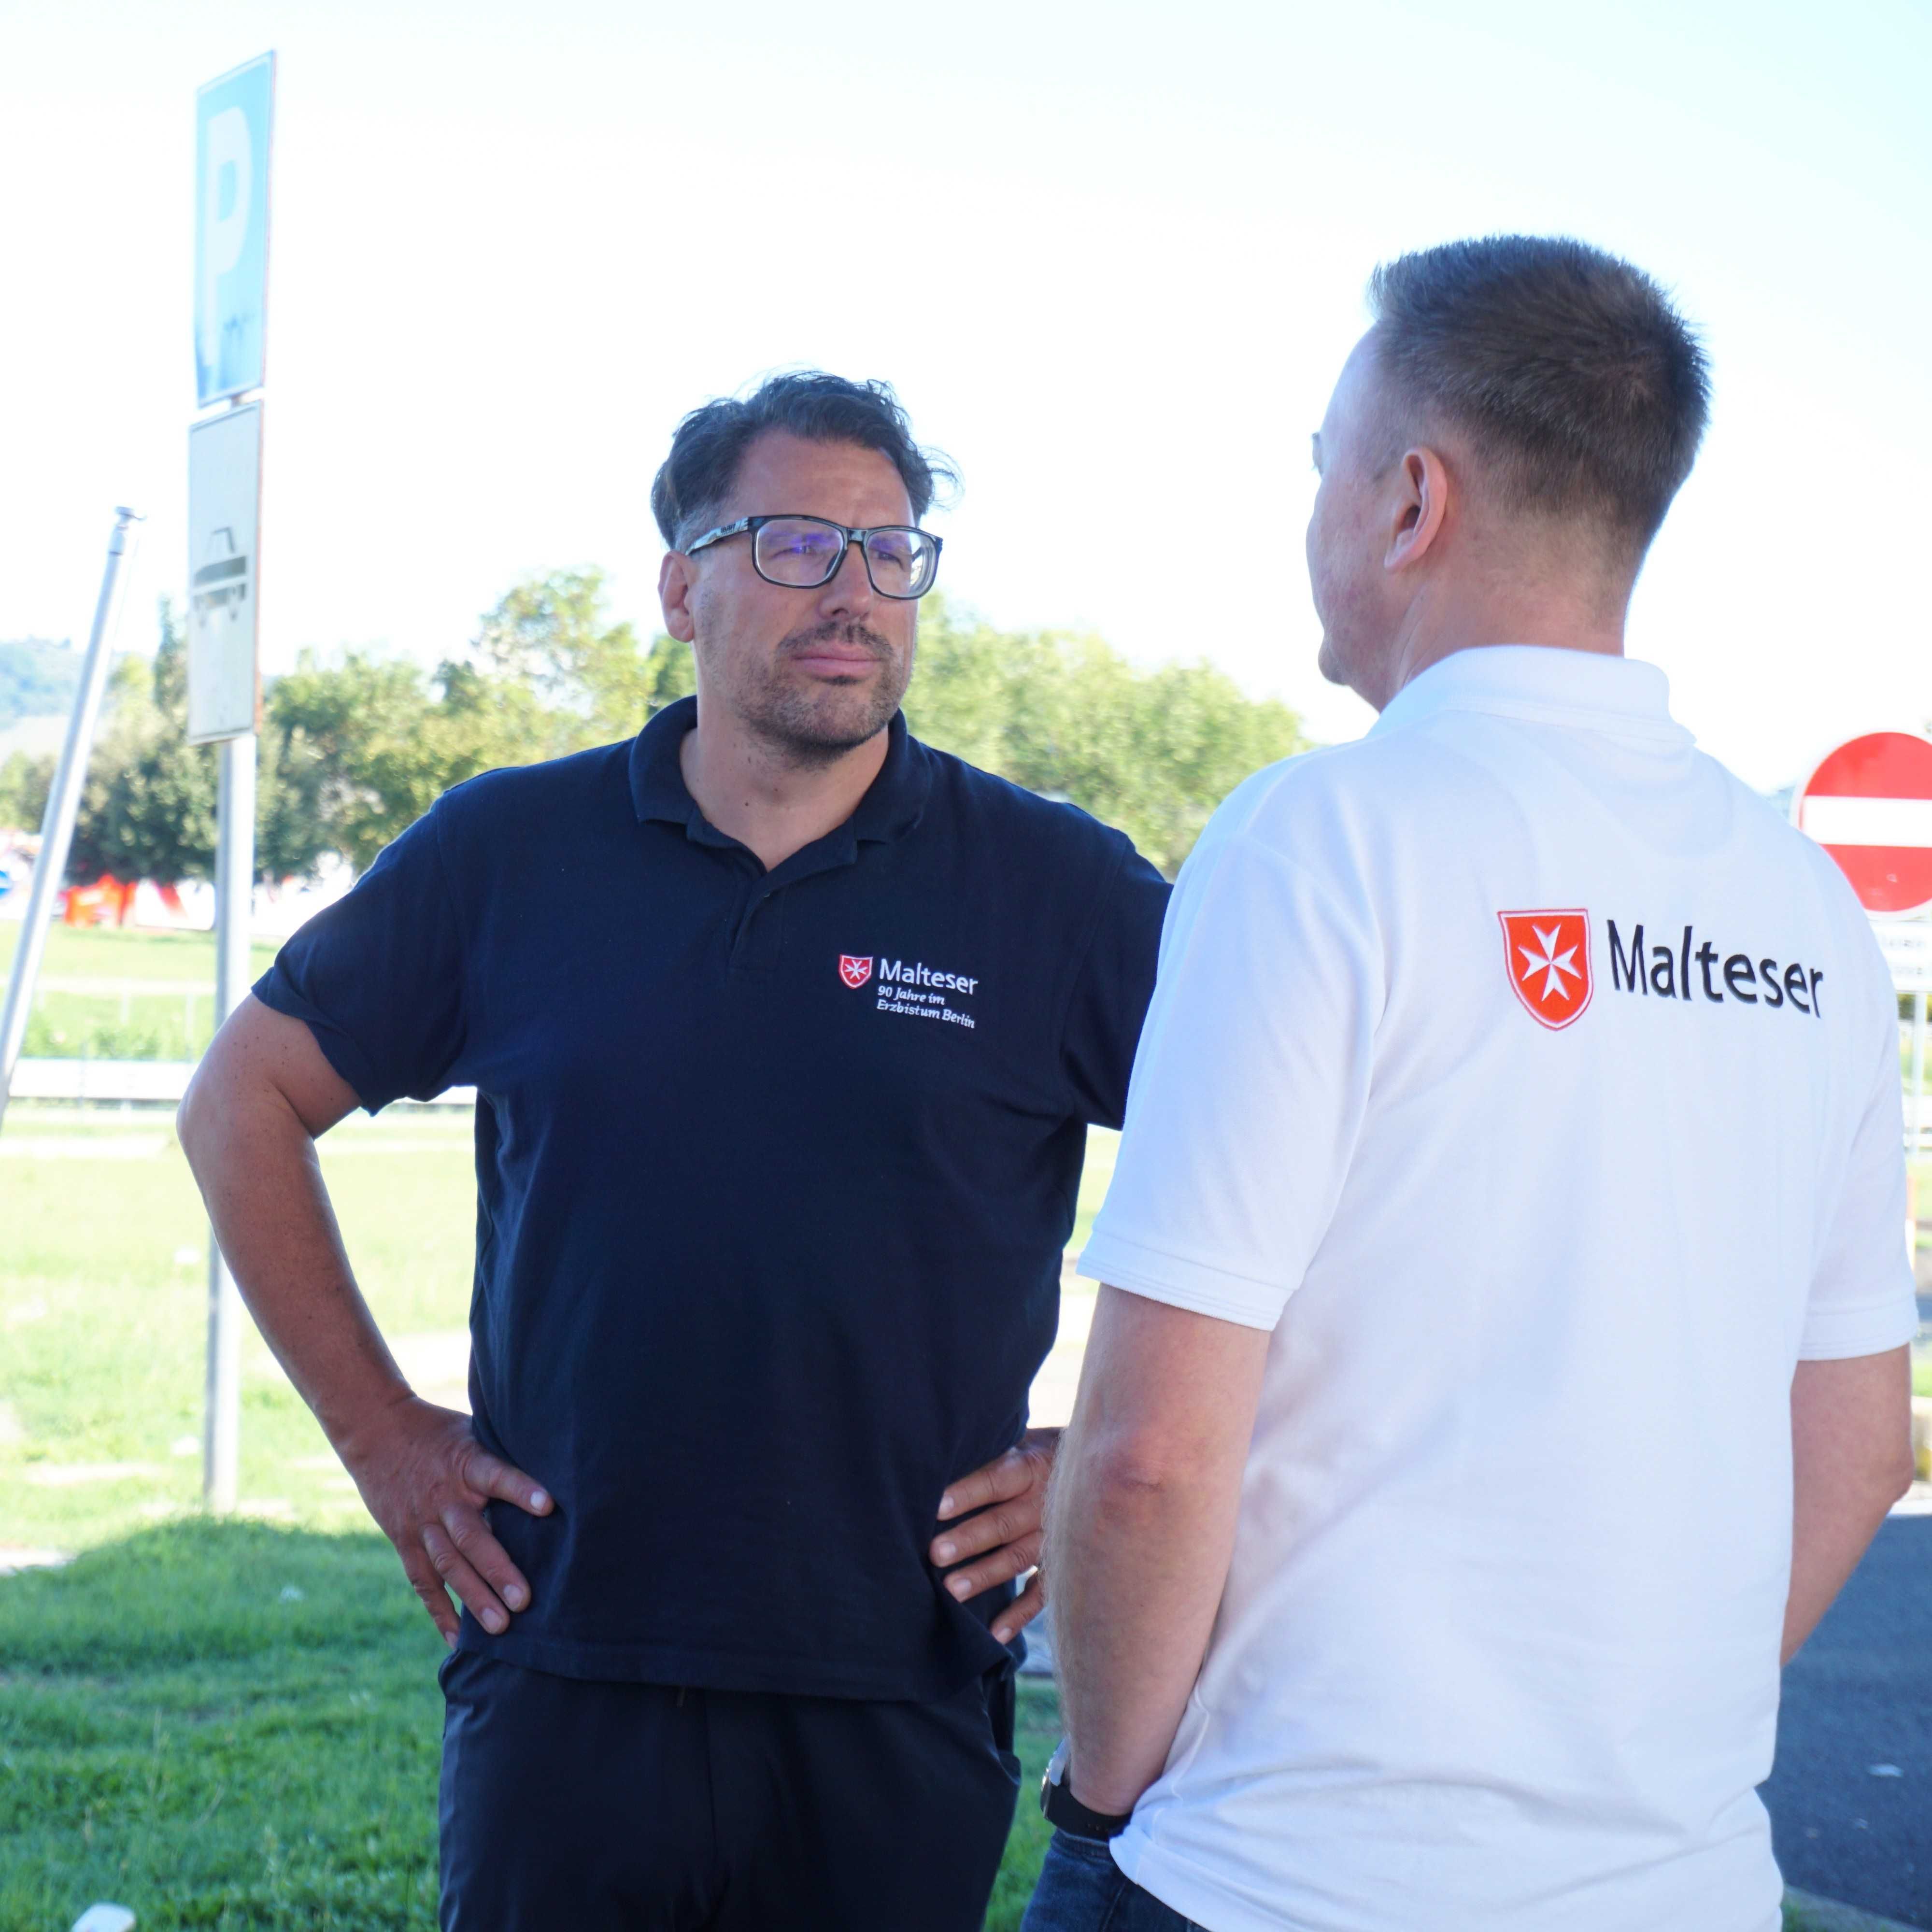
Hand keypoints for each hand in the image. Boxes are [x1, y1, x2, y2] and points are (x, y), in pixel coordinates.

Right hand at [337, 1393, 553, 1646]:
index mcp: (466, 1463)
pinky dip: (439, 1611)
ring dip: (473, 1598)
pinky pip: (422, 1582)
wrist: (376, 1432)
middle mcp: (444, 1497)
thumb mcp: (473, 1429)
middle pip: (471, 1536)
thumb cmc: (439, 1431)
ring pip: (448, 1565)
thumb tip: (556, 1455)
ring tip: (499, 1628)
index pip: (497, 1475)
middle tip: (524, 1600)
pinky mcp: (405, 1541)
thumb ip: (503, 1451)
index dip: (521, 1490)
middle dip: (497, 1569)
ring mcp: (422, 1523)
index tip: (549, 1506)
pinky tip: (457, 1639)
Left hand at [930, 1427, 1058, 1644]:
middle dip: (969, 1539)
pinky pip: (1042, 1591)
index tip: (937, 1507)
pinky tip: (995, 1633)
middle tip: (935, 1553)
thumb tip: (945, 1451)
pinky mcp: (1062, 1563)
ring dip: (985, 1574)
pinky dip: (1020, 1614)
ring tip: (951, 1592)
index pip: (997, 1479)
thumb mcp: (1026, 1439)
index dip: (969, 1492)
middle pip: (1003, 1523)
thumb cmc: (1045, 1451)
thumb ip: (996, 1449)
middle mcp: (1046, 1503)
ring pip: (1018, 1558)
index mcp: (1033, 1467)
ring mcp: (1057, 1537)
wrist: (1107, 1468)